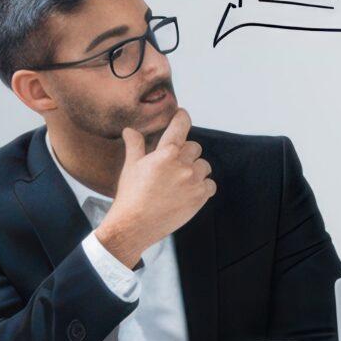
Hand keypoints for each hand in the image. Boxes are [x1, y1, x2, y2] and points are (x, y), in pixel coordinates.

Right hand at [97, 110, 213, 266]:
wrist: (133, 226)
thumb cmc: (130, 195)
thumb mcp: (130, 167)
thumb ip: (135, 146)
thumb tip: (130, 129)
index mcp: (165, 153)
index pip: (180, 126)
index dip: (182, 118)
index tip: (183, 114)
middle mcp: (183, 164)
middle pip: (195, 147)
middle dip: (185, 154)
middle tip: (172, 166)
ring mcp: (194, 180)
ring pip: (204, 166)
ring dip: (195, 171)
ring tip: (178, 183)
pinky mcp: (201, 196)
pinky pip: (210, 184)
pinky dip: (202, 187)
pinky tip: (187, 193)